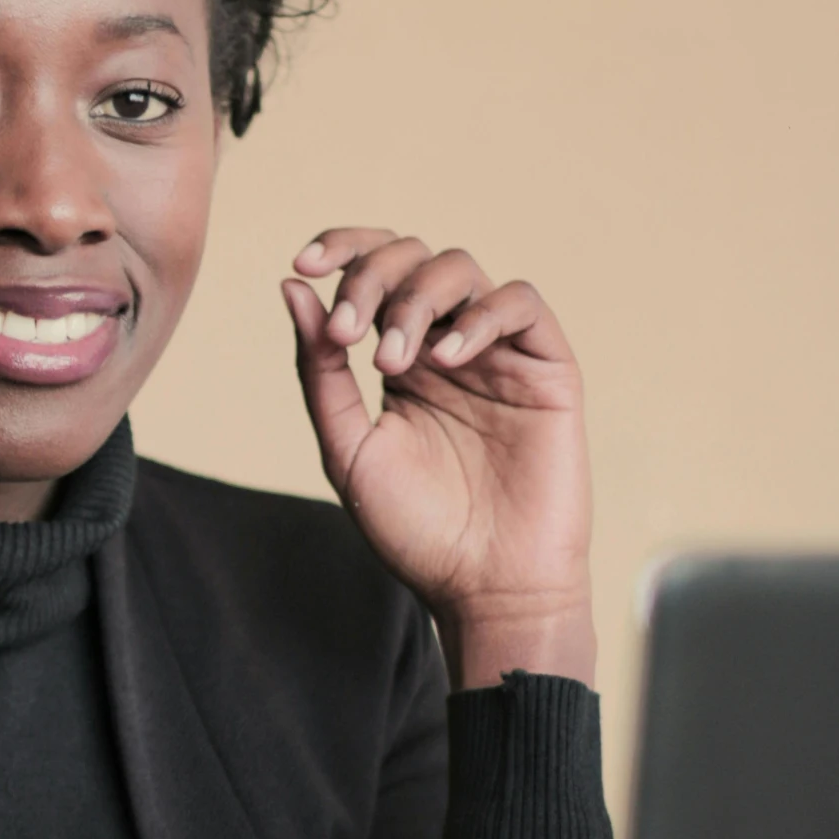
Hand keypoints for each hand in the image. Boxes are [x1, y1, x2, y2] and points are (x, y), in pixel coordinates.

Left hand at [283, 229, 595, 686]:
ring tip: (393, 362)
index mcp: (400, 361)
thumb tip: (291, 286)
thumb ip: (318, 369)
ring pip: (462, 269)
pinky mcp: (547, 369)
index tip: (303, 263)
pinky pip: (520, 304)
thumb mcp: (348, 447)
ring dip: (415, 299)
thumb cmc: (416, 530)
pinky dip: (479, 316)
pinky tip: (445, 358)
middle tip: (347, 333)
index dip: (341, 249)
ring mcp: (499, 354)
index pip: (373, 273)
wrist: (485, 588)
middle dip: (370, 279)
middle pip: (412, 258)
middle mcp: (448, 347)